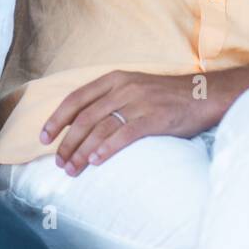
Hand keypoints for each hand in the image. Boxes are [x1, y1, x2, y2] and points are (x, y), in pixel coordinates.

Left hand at [40, 71, 218, 176]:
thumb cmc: (167, 96)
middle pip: (84, 118)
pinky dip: (107, 149)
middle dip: (67, 143)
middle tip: (60, 163)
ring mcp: (139, 102)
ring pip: (100, 129)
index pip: (76, 98)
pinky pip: (124, 135)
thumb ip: (111, 100)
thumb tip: (82, 125)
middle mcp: (124, 88)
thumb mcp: (135, 88)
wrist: (204, 95)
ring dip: (82, 152)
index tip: (44, 137)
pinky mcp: (154, 118)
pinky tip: (97, 162)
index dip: (57, 119)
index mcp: (115, 79)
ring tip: (73, 169)